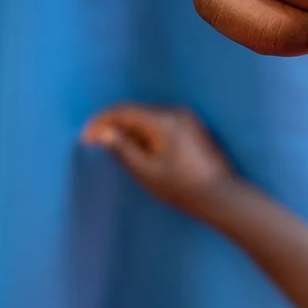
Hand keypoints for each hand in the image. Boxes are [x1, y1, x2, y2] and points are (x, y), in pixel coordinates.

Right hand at [82, 104, 237, 212]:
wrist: (221, 196)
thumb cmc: (181, 188)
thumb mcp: (145, 171)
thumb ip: (122, 148)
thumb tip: (103, 132)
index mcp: (163, 120)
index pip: (123, 111)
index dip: (100, 123)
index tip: (85, 139)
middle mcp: (177, 112)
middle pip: (136, 112)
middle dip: (114, 126)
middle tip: (98, 147)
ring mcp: (189, 118)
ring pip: (149, 118)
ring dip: (130, 130)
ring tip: (119, 153)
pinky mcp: (194, 128)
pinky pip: (162, 123)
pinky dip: (147, 133)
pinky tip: (142, 152)